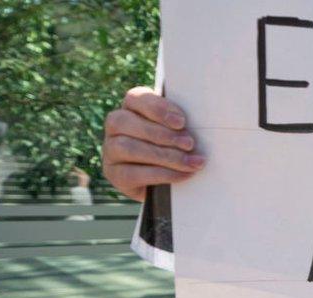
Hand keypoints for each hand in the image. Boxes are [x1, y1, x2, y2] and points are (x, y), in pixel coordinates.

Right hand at [102, 86, 204, 200]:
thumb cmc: (175, 147)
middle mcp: (115, 127)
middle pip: (126, 122)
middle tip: (189, 144)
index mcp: (131, 108)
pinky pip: (134, 173)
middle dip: (163, 134)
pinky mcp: (115, 174)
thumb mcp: (179, 131)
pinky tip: (183, 175)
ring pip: (129, 148)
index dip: (157, 108)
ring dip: (165, 156)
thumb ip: (181, 123)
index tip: (181, 122)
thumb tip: (201, 123)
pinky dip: (163, 174)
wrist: (166, 184)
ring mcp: (110, 150)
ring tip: (190, 163)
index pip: (135, 98)